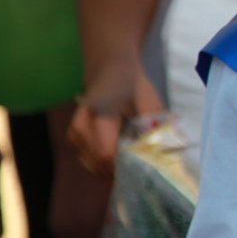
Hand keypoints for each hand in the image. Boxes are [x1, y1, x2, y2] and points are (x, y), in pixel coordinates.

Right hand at [67, 57, 158, 173]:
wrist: (109, 69)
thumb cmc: (132, 85)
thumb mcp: (149, 101)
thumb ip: (155, 126)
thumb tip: (163, 151)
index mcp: (100, 114)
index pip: (107, 153)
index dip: (127, 163)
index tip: (146, 163)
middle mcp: (80, 127)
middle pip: (99, 163)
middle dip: (122, 168)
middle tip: (142, 163)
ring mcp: (73, 135)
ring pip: (94, 166)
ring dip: (114, 168)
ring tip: (133, 158)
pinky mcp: (73, 140)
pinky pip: (90, 162)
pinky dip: (106, 164)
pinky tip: (121, 155)